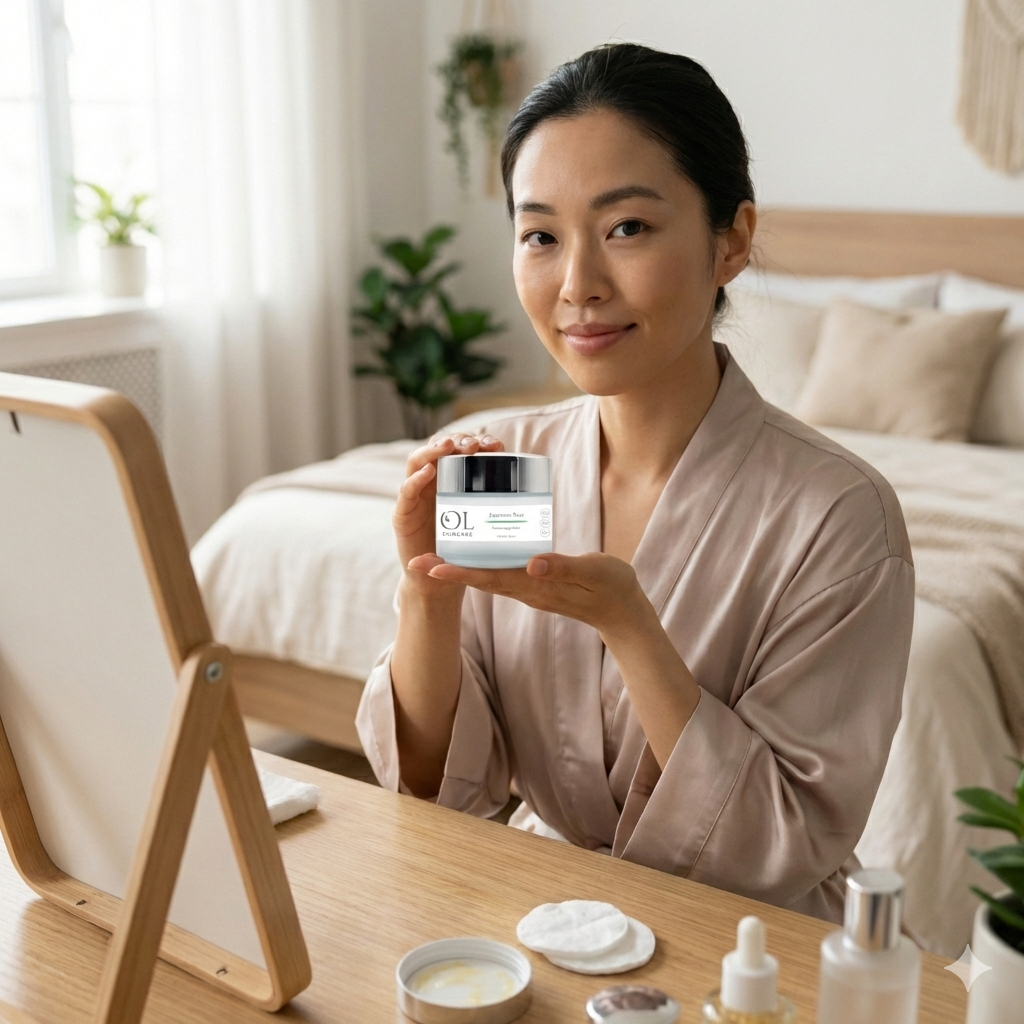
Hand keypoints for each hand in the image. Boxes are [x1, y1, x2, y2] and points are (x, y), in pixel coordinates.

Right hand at [395, 431, 503, 597]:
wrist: (438, 581)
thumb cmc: (464, 549)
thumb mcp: (485, 525)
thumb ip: (501, 509)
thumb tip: (538, 492)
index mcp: (452, 481)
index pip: (462, 450)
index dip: (478, 442)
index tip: (495, 445)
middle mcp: (432, 483)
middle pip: (440, 449)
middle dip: (456, 441)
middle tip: (473, 445)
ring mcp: (415, 496)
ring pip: (417, 461)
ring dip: (432, 450)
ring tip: (448, 447)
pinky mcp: (402, 514)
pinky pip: (406, 492)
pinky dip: (415, 480)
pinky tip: (428, 472)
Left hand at [419, 551, 700, 769]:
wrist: (624, 612)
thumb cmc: (612, 589)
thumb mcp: (593, 573)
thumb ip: (564, 568)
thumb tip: (532, 563)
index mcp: (536, 586)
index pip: (489, 578)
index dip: (459, 572)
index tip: (430, 568)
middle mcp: (527, 590)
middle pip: (480, 578)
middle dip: (448, 570)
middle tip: (415, 562)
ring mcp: (531, 588)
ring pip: (490, 576)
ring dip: (462, 567)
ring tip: (435, 554)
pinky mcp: (537, 584)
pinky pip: (504, 573)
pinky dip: (485, 562)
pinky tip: (478, 549)